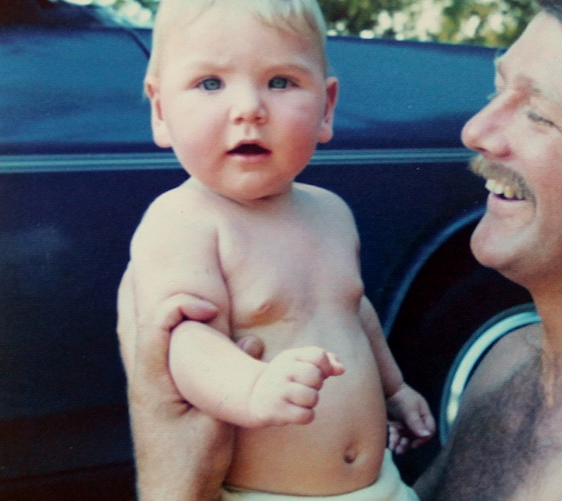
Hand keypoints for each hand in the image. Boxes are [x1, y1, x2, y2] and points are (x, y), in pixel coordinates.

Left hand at [117, 270, 262, 500]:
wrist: (172, 494)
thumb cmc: (190, 462)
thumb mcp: (217, 422)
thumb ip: (236, 380)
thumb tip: (251, 340)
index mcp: (155, 381)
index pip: (155, 328)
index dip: (180, 305)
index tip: (211, 306)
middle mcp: (146, 376)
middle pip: (136, 321)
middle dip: (146, 288)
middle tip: (157, 258)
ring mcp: (149, 383)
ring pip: (141, 332)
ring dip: (150, 304)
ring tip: (160, 277)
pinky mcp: (158, 391)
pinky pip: (154, 347)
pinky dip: (162, 325)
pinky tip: (177, 318)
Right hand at [248, 346, 344, 426]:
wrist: (254, 396)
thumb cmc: (287, 378)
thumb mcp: (302, 363)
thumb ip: (325, 361)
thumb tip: (341, 369)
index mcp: (290, 356)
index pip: (318, 356)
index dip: (327, 367)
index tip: (322, 373)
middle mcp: (282, 371)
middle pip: (316, 377)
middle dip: (317, 385)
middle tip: (306, 388)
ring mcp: (278, 391)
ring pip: (312, 397)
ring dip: (311, 402)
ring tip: (300, 400)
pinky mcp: (275, 410)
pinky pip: (305, 415)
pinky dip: (306, 416)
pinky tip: (297, 412)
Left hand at [386, 384, 435, 453]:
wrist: (384, 388)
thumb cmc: (399, 397)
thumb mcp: (409, 410)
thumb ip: (417, 423)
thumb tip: (427, 435)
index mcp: (423, 413)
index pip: (430, 430)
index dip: (423, 439)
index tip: (414, 444)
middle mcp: (416, 418)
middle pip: (417, 436)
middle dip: (410, 444)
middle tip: (402, 450)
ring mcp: (405, 420)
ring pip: (407, 436)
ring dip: (402, 444)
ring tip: (396, 450)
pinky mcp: (396, 422)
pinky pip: (397, 434)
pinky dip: (395, 441)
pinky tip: (391, 446)